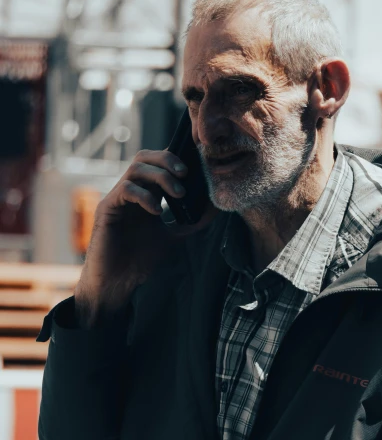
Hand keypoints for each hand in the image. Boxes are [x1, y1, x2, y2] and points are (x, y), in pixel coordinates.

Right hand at [74, 149, 218, 326]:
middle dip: (168, 160)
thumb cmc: (141, 259)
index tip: (197, 166)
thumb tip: (216, 206)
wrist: (117, 281)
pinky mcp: (107, 208)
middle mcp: (131, 191)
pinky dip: (144, 196)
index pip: (159, 164)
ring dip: (161, 176)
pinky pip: (125, 190)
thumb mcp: (175, 237)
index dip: (176, 158)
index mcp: (146, 194)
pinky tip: (157, 211)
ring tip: (179, 194)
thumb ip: (194, 222)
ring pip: (136, 168)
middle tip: (187, 173)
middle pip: (146, 157)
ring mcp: (118, 198)